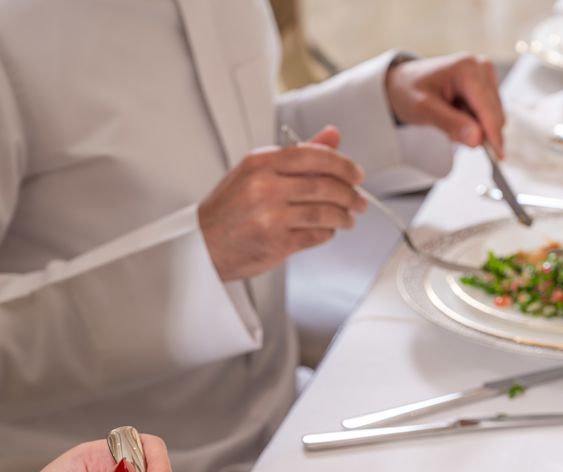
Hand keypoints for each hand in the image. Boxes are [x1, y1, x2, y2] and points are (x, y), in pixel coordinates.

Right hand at [199, 125, 366, 280]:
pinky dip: (327, 233)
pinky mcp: (277, 243)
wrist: (203, 245)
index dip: (343, 165)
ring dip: (344, 216)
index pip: (314, 155)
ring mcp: (271, 216)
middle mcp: (266, 187)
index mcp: (261, 163)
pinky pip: (315, 235)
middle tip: (360, 200)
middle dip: (350, 194)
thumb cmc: (228, 210)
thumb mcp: (255, 172)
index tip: (356, 174)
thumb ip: (297, 154)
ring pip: (324, 212)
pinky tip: (328, 231)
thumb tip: (332, 135)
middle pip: (325, 185)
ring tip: (349, 218)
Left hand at [385, 54, 504, 157]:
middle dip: (478, 131)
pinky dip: (474, 122)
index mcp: (467, 68)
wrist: (404, 81)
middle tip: (451, 133)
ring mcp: (485, 74)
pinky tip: (456, 116)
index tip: (498, 157)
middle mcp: (481, 67)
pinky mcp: (486, 84)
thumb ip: (451, 124)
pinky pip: (487, 113)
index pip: (488, 109)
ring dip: (474, 127)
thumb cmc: (410, 91)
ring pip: (492, 115)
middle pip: (494, 113)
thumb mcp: (424, 110)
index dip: (494, 135)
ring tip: (448, 119)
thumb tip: (477, 139)